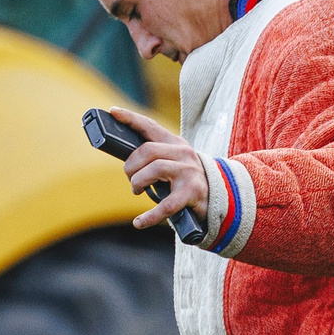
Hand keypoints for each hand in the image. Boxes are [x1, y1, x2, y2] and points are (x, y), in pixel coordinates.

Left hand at [107, 104, 208, 232]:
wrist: (220, 198)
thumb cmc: (186, 180)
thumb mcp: (173, 161)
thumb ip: (154, 156)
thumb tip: (125, 160)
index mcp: (175, 142)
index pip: (150, 126)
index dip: (130, 118)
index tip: (113, 112)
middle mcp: (183, 153)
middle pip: (148, 150)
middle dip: (131, 166)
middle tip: (130, 178)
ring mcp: (189, 172)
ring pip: (154, 170)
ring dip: (138, 182)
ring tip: (137, 191)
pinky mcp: (192, 193)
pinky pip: (166, 205)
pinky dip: (149, 216)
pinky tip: (139, 222)